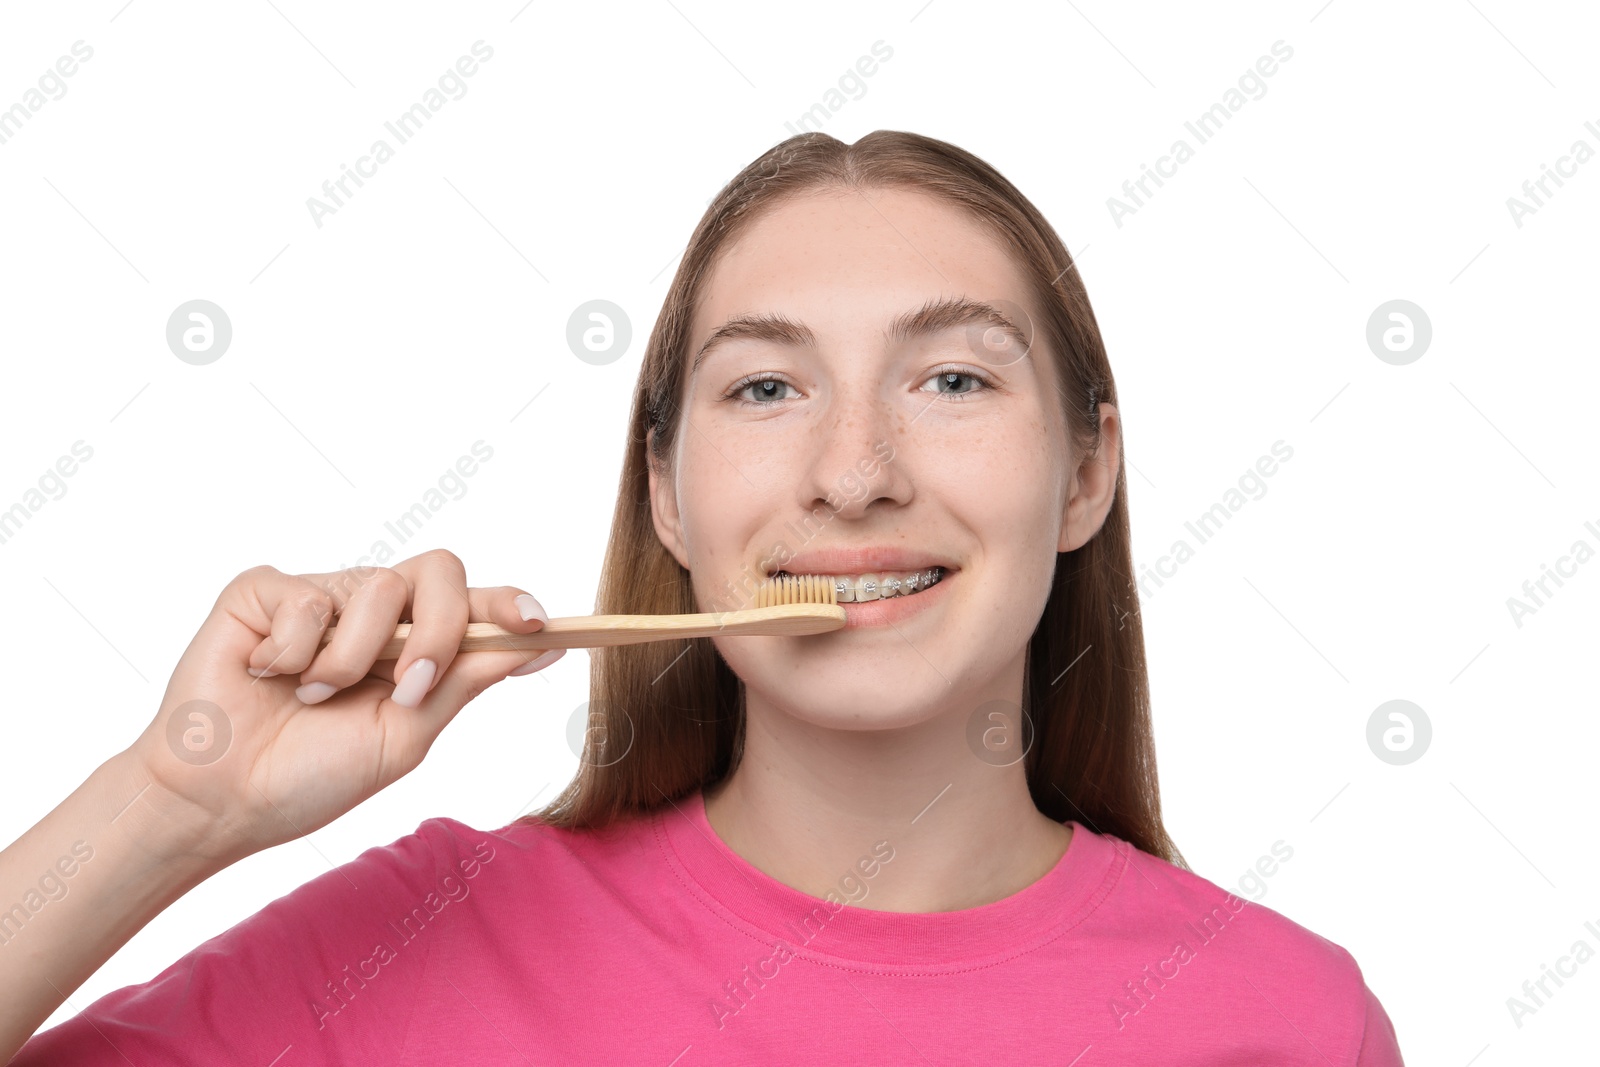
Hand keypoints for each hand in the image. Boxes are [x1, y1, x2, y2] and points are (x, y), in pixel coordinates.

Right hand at [119, 549, 559, 864]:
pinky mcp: (264, 590)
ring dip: (351, 659)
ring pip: (376, 587)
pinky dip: (294, 650)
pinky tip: (267, 675)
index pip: (474, 604)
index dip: (510, 603)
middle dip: (436, 630)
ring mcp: (321, 596)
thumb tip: (546, 647)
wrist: (222, 800)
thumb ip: (465, 680)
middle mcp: (372, 611)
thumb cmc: (310, 775)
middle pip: (440, 571)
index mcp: (413, 645)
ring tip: (311, 697)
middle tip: (407, 688)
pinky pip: (307, 597)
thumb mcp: (406, 733)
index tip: (539, 624)